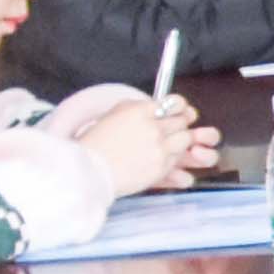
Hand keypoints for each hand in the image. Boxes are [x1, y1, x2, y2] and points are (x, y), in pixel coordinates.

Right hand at [75, 95, 214, 189]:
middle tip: (174, 128)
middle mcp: (153, 127)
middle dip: (180, 124)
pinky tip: (159, 158)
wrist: (88, 171)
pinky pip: (177, 158)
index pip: (176, 102)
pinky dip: (173, 157)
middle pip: (183, 121)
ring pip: (185, 140)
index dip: (180, 107)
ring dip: (179, 141)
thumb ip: (138, 108)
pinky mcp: (162, 167)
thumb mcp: (114, 114)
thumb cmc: (97, 143)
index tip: (180, 110)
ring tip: (166, 144)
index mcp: (140, 111)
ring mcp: (159, 148)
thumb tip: (157, 105)